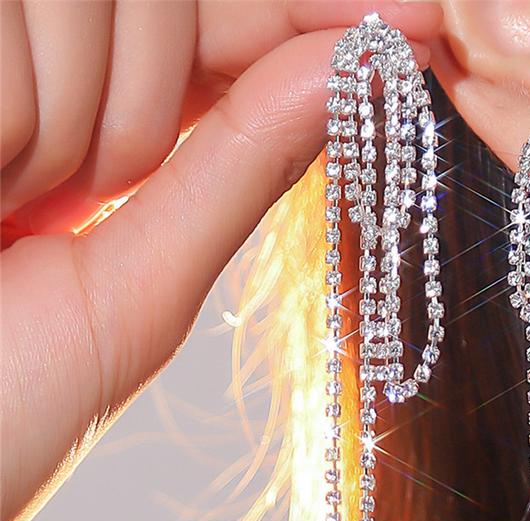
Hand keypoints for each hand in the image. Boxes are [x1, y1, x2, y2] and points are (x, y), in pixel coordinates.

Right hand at [0, 0, 440, 520]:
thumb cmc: (1, 404)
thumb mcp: (134, 289)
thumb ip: (234, 170)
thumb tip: (357, 69)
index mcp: (100, 133)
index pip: (229, 29)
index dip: (316, 15)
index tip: (422, 20)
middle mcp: (35, 70)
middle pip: (157, 0)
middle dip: (130, 101)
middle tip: (48, 196)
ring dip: (53, 119)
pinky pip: (2, 25)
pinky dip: (4, 117)